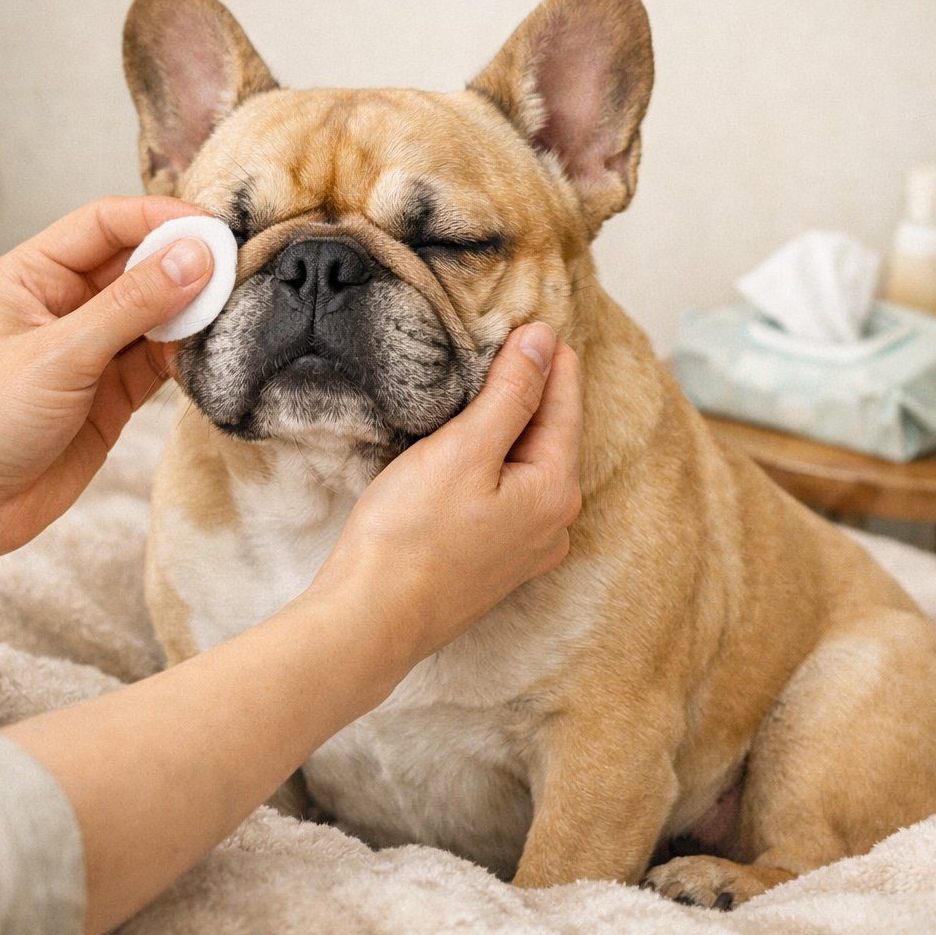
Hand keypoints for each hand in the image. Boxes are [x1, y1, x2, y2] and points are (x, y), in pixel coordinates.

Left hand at [0, 196, 214, 557]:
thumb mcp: (59, 354)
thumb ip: (131, 306)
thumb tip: (194, 258)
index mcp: (31, 276)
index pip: (105, 225)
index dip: (158, 219)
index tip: (210, 227)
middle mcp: (64, 305)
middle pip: (137, 265)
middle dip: (184, 263)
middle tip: (235, 267)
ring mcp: (91, 351)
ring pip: (156, 314)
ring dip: (192, 310)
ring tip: (233, 307)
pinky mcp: (112, 394)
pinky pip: (161, 360)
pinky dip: (188, 353)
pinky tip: (214, 347)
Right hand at [307, 322, 583, 661]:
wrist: (370, 619)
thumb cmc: (410, 536)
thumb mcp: (464, 449)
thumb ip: (510, 394)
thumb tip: (544, 341)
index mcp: (555, 489)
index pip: (565, 401)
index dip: (546, 354)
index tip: (530, 315)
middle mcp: (553, 523)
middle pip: (551, 433)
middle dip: (532, 388)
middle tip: (509, 340)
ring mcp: (526, 548)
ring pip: (529, 465)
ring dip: (510, 425)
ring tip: (485, 386)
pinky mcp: (494, 561)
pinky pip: (508, 494)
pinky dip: (495, 461)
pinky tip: (468, 450)